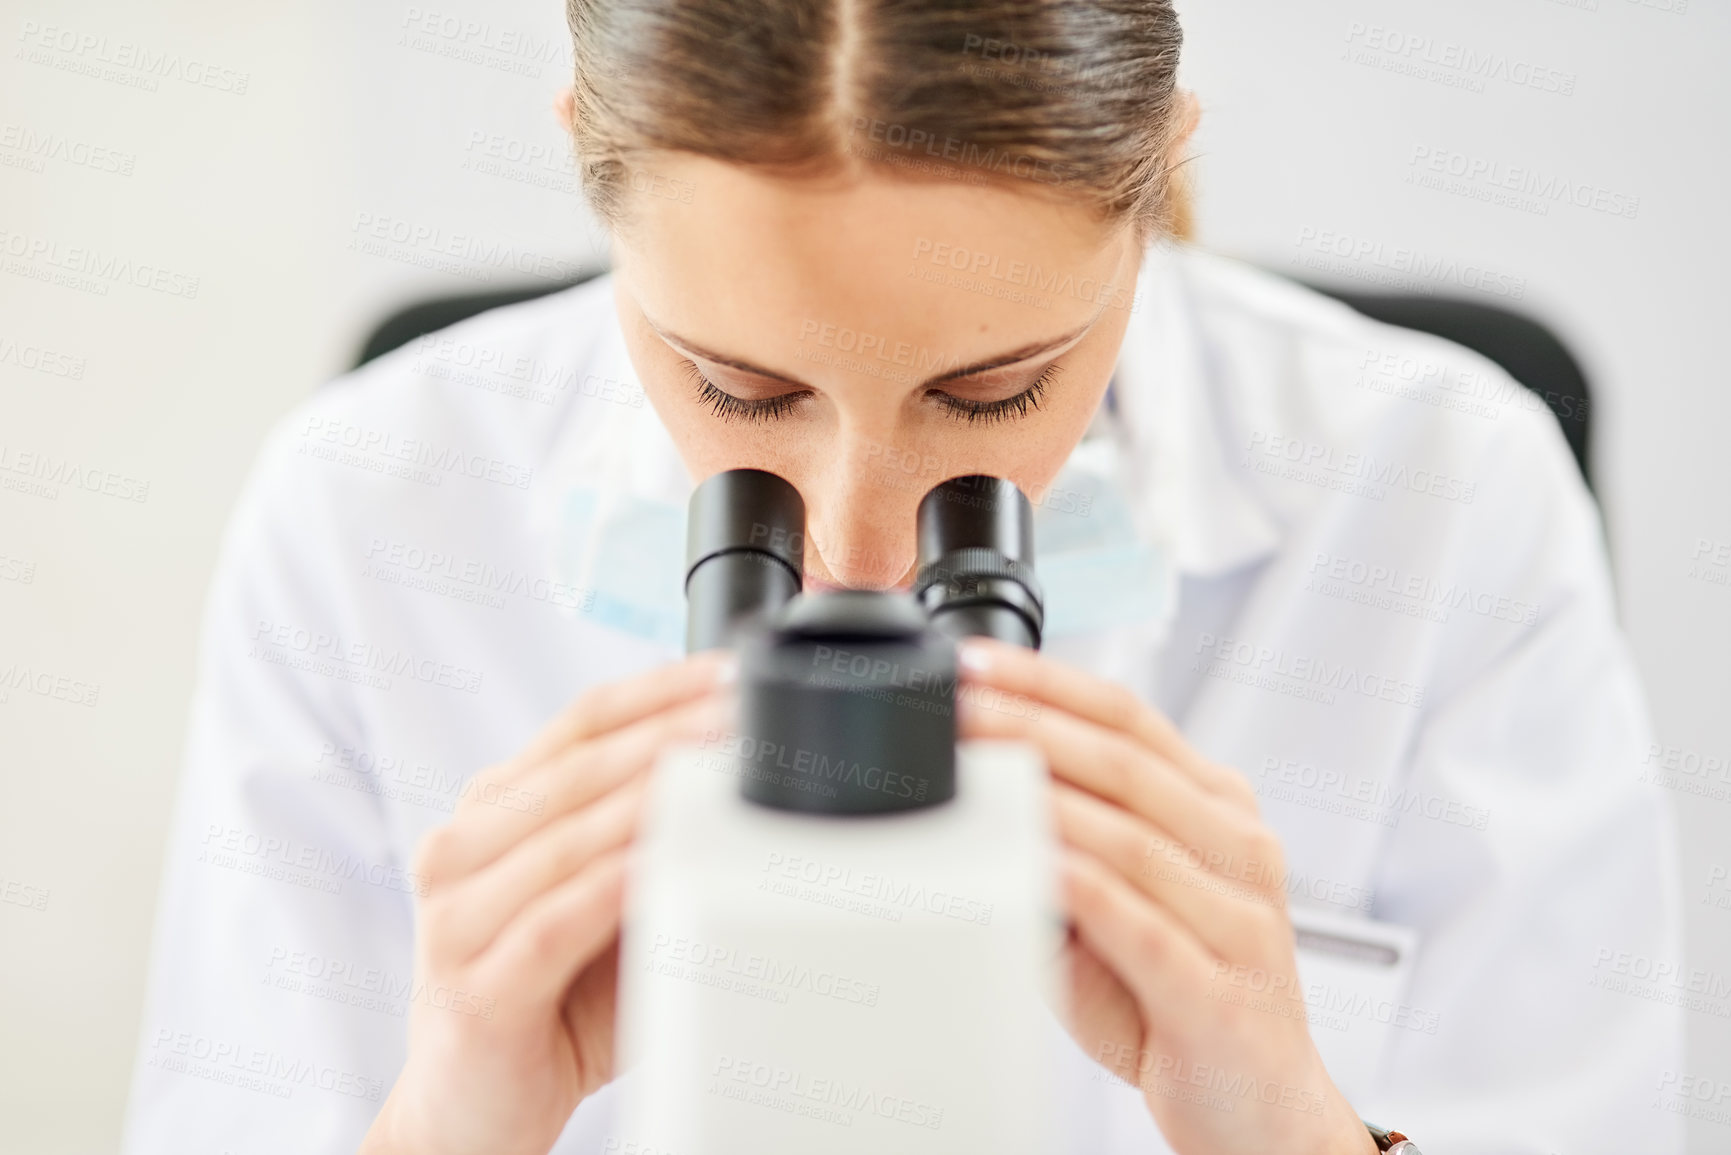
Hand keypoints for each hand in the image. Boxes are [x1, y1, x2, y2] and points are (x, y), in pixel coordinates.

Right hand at [359, 651, 733, 1154]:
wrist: (469, 1115)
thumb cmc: (545, 1002)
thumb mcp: (599, 905)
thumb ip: (646, 843)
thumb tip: (739, 785)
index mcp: (492, 814)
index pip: (579, 724)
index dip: (658, 690)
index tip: (729, 670)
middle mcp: (461, 852)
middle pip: (577, 767)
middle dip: (670, 732)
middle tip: (742, 711)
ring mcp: (456, 919)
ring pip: (567, 836)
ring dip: (651, 797)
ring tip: (718, 769)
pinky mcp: (476, 989)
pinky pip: (556, 921)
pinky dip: (614, 886)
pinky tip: (663, 862)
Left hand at [956, 638, 1376, 1154]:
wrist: (1264, 1115)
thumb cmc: (1181, 1003)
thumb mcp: (1127, 905)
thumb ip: (1074, 845)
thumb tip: (979, 793)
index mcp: (1219, 812)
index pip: (1130, 719)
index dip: (1048, 684)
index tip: (975, 665)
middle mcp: (1239, 850)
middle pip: (1126, 763)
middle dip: (1029, 725)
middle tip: (958, 706)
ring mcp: (1239, 920)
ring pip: (1132, 835)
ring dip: (1042, 796)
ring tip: (975, 772)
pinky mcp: (1219, 992)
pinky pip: (1141, 924)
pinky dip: (1079, 887)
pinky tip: (1030, 862)